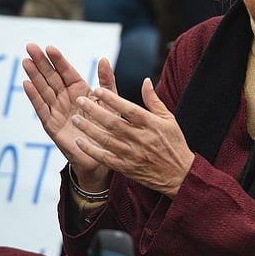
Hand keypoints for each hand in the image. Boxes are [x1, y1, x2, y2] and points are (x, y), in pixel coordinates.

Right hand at [22, 43, 113, 188]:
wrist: (104, 155)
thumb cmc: (108, 126)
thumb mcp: (110, 101)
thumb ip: (106, 81)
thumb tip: (104, 59)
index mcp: (80, 90)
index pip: (66, 71)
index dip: (58, 60)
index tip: (49, 47)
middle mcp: (66, 98)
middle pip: (51, 77)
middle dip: (41, 62)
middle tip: (30, 46)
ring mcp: (57, 111)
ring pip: (44, 90)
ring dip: (34, 76)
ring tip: (26, 61)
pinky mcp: (51, 125)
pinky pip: (41, 109)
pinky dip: (34, 97)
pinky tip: (26, 84)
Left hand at [72, 79, 195, 197]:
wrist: (179, 175)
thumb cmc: (174, 143)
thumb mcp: (169, 119)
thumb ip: (153, 100)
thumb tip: (145, 80)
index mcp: (150, 124)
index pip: (128, 108)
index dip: (112, 99)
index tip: (97, 90)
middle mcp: (139, 138)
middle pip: (113, 122)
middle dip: (94, 111)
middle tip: (80, 100)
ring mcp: (131, 154)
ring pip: (105, 140)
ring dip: (89, 129)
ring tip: (75, 119)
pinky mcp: (126, 168)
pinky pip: (105, 158)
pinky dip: (91, 150)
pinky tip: (80, 142)